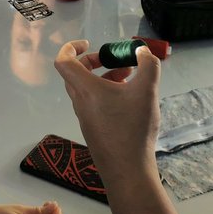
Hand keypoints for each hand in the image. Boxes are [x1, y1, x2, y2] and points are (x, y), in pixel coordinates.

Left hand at [53, 39, 160, 185]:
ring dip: (105, 78)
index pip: (64, 61)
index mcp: (86, 89)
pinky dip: (108, 95)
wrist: (128, 171)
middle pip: (76, 74)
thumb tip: (143, 51)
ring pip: (87, 89)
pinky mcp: (94, 130)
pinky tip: (131, 101)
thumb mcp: (147, 90)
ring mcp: (85, 118)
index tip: (89, 43)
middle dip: (94, 61)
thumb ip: (148, 65)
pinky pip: (94, 104)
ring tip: (130, 78)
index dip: (71, 47)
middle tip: (115, 59)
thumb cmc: (133, 127)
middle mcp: (80, 102)